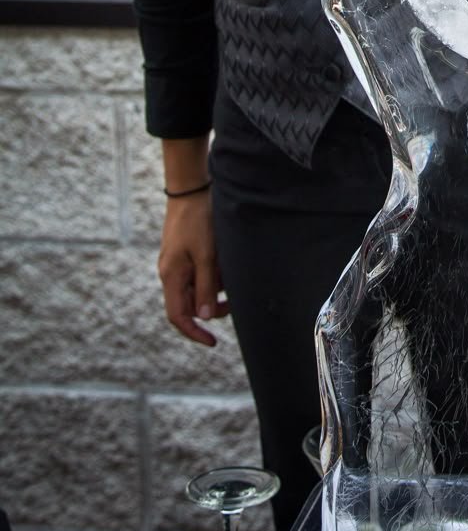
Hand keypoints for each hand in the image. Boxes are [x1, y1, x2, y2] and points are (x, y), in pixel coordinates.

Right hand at [158, 190, 228, 345]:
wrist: (190, 188)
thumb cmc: (199, 220)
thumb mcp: (206, 255)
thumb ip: (206, 286)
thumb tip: (205, 317)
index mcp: (171, 277)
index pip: (178, 316)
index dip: (194, 333)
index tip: (213, 342)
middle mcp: (171, 273)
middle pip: (190, 303)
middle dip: (212, 305)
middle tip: (234, 301)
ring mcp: (177, 263)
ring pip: (197, 288)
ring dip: (215, 286)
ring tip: (229, 270)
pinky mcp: (185, 253)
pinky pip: (200, 272)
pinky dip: (214, 273)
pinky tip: (225, 261)